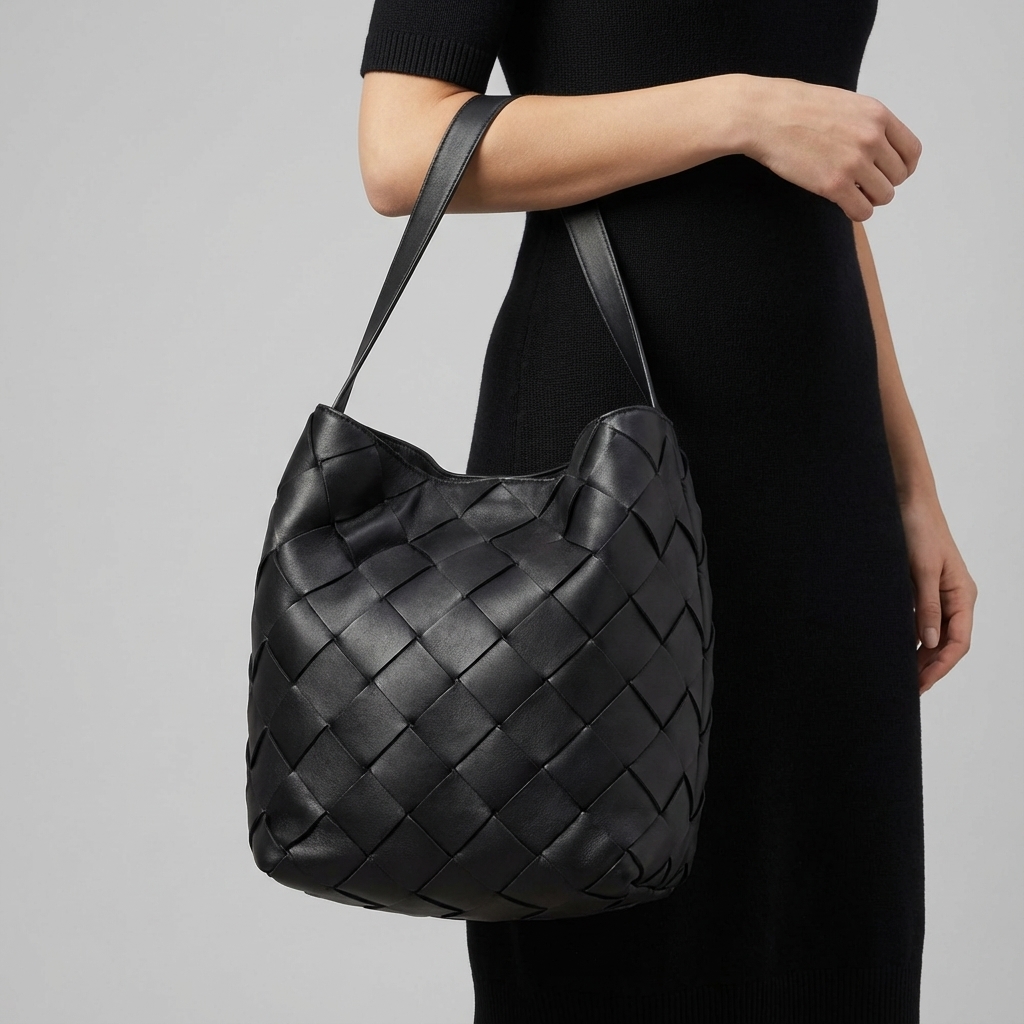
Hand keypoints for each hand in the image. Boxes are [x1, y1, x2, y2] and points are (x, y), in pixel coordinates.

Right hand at [738, 76, 922, 221]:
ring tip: (851, 194)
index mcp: (877, 115)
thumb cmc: (794, 108)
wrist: (764, 115)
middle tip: (862, 185)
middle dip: (882, 184)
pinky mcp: (834, 184)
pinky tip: (843, 204)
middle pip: (898, 176)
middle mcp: (871, 137)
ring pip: (884, 195)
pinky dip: (856, 212)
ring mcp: (854, 162)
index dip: (903, 168)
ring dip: (869, 199)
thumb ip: (865, 122)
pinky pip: (862, 210)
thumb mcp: (842, 103)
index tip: (888, 174)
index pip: (911, 151)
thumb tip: (876, 146)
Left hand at [899, 497, 976, 693]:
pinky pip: (922, 620)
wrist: (908, 500)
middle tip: (907, 689)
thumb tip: (928, 643)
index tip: (920, 685)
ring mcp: (940, 593)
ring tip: (901, 675)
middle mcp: (956, 597)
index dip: (940, 667)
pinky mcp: (923, 586)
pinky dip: (911, 636)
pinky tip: (896, 647)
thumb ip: (926, 606)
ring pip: (934, 634)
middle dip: (930, 667)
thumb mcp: (921, 570)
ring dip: (920, 655)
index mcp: (963, 595)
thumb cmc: (919, 529)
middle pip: (947, 643)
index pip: (958, 643)